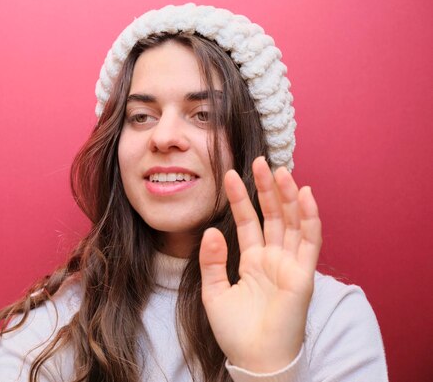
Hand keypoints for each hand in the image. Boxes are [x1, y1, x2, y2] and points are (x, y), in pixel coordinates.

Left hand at [199, 156, 321, 372]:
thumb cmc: (235, 330)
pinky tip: (304, 194)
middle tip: (259, 162)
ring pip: (291, 222)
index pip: (248, 221)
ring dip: (286, 196)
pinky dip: (309, 218)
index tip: (228, 175)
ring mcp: (290, 265)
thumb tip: (211, 230)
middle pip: (272, 216)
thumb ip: (212, 260)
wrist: (253, 358)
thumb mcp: (214, 291)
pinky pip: (309, 242)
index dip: (239, 199)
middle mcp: (273, 259)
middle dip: (266, 189)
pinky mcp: (304, 275)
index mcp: (253, 261)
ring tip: (278, 170)